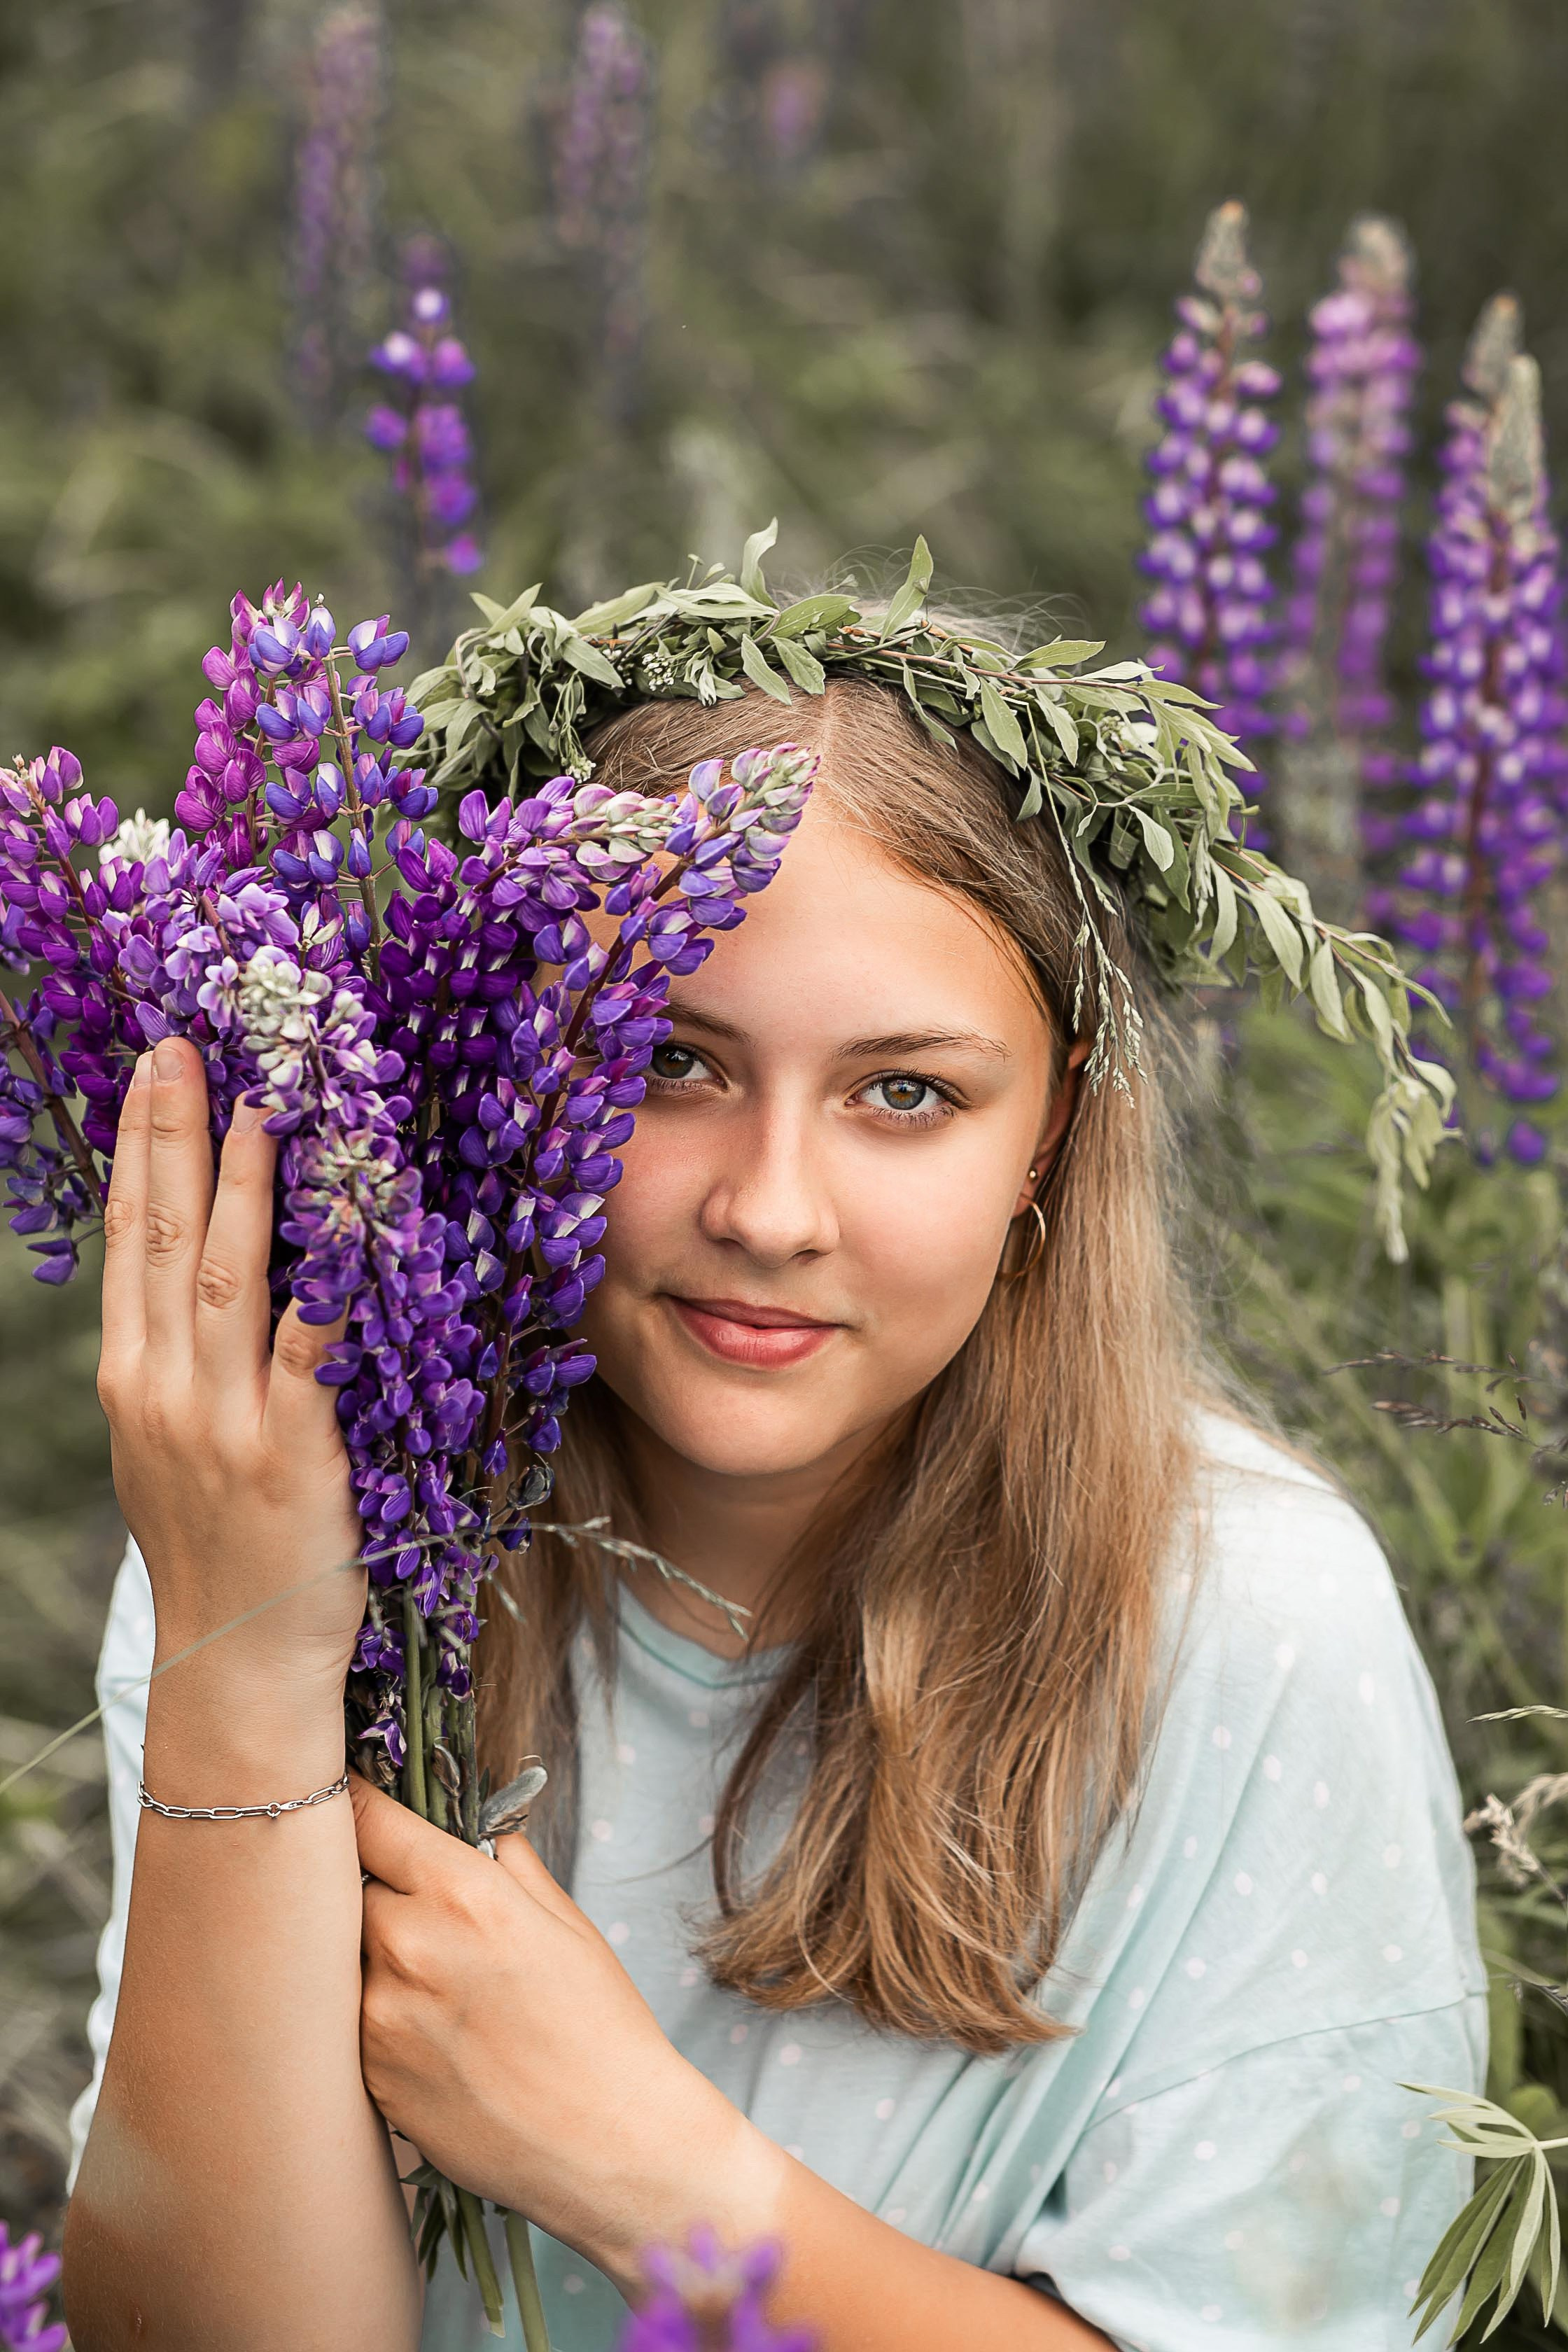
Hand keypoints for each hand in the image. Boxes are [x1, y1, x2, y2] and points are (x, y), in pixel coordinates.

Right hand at [97, 1038, 365, 1697]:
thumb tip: (204, 1278)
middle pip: (165, 1237)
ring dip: (246, 1182)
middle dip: (175, 1134)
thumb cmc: (219, 1550)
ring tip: (260, 1103)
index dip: (136, 1149)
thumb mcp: (169, 1448)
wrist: (239, 1663)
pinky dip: (329, 1281)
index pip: (128, 1242)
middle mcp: (165, 1389)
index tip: (148, 1073)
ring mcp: (225, 1420)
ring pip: (230, 1275)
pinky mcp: (293, 1452)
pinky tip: (345, 1221)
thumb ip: (180, 1366)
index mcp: (131, 1381)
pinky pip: (314, 1347)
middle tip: (185, 1046)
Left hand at [354, 1777, 778, 2288]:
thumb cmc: (601, 2029)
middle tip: (405, 1905)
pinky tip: (431, 2036)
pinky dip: (375, 2015)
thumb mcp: (568, 1924)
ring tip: (429, 1981)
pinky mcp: (369, 2076)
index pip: (368, 1820)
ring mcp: (379, 2016)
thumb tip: (481, 1835)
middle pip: (344, 1886)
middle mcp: (408, 1945)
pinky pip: (350, 2021)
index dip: (356, 1803)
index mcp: (463, 1892)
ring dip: (372, 1956)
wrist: (609, 2145)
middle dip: (368, 1887)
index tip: (347, 1798)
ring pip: (343, 1957)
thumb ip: (510, 1867)